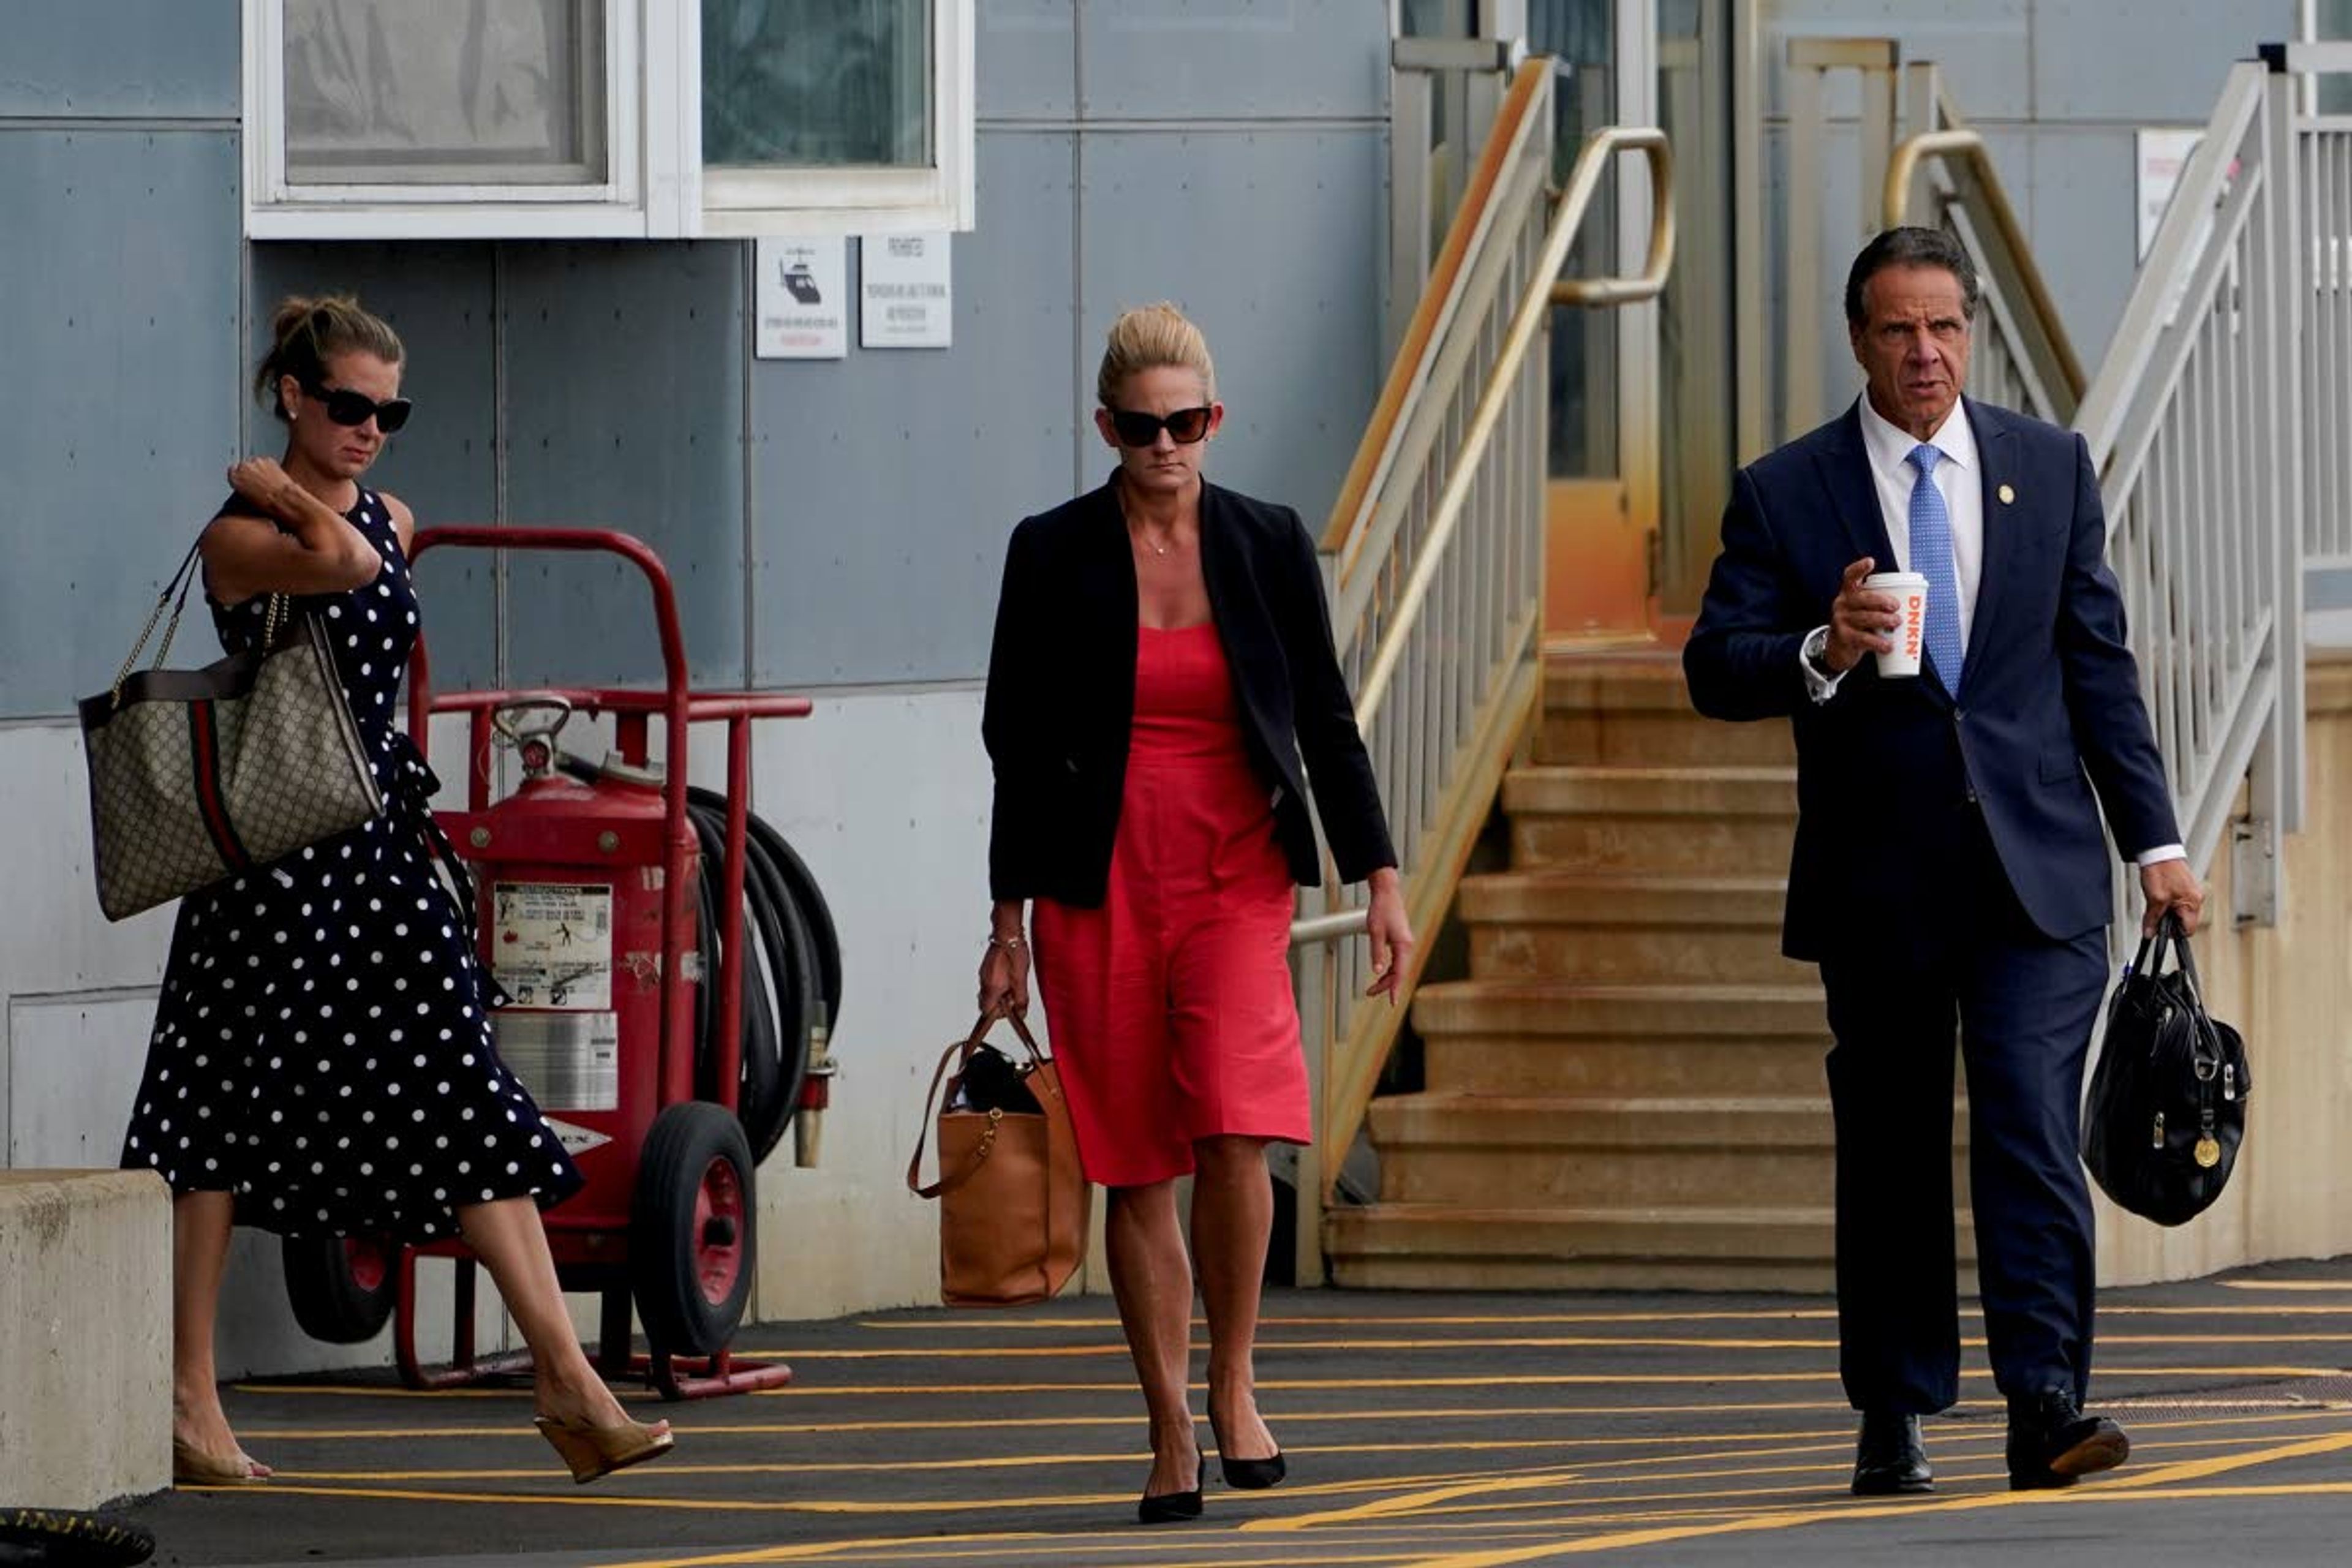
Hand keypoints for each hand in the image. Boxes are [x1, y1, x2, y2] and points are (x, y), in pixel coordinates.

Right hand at [227, 457, 297, 515]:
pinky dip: (269, 467)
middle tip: (258, 481)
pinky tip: (273, 476)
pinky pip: (266, 461)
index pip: (232, 470)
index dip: (240, 475)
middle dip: (250, 471)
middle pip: (244, 465)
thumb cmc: (267, 502)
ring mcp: (255, 461)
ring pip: (255, 462)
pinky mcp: (267, 459)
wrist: (283, 498)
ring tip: (267, 480)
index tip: (244, 478)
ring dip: (259, 468)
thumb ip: (241, 486)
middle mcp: (243, 467)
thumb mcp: (246, 497)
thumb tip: (244, 484)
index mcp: (234, 478)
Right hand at [977, 937, 1029, 1018]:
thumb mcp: (1021, 979)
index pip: (986, 1011)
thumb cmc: (1014, 953)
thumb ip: (1020, 998)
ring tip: (1013, 984)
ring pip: (988, 992)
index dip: (998, 1014)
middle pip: (986, 1003)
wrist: (1007, 933)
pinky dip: (998, 985)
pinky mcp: (986, 967)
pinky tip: (1009, 976)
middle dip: (999, 1005)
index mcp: (992, 988)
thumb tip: (1020, 1013)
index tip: (1009, 1010)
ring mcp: (984, 974)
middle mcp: (984, 982)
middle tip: (1013, 997)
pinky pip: (990, 982)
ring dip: (1000, 994)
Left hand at [1362, 868, 1414, 1007]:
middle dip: (1385, 985)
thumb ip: (1376, 953)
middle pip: (1399, 973)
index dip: (1394, 988)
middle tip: (1369, 993)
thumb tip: (1377, 971)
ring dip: (1386, 978)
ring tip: (1372, 988)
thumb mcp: (1375, 932)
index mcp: (1403, 945)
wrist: (1387, 893)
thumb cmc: (1381, 909)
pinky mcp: (1401, 941)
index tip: (1392, 1002)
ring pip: (1398, 968)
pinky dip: (1388, 969)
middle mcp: (1407, 946)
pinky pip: (1396, 961)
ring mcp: (1405, 944)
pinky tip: (1380, 974)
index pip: (1400, 973)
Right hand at [1823, 556, 1899, 673]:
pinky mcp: (1844, 638)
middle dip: (1880, 600)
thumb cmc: (1859, 626)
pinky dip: (1878, 642)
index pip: (1849, 577)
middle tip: (1896, 606)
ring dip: (1883, 620)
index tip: (1871, 562)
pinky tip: (1888, 646)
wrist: (1838, 650)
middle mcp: (1842, 604)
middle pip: (1861, 598)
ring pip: (1864, 618)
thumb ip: (1885, 606)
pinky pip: (1863, 639)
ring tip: (1897, 622)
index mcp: (1849, 594)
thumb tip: (1923, 605)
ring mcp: (1841, 621)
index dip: (1859, 569)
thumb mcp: (1866, 612)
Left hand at [2140, 858, 2204, 936]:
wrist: (2158, 851)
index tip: (2160, 931)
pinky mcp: (2185, 888)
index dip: (2173, 934)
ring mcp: (2191, 893)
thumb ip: (2152, 919)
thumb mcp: (2154, 899)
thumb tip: (2149, 933)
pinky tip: (2159, 897)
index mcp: (2193, 903)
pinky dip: (2167, 904)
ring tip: (2156, 903)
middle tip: (2155, 915)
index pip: (2188, 930)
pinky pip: (2178, 903)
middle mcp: (2196, 898)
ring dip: (2167, 913)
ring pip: (2180, 913)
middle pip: (2184, 922)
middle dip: (2169, 922)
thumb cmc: (2160, 870)